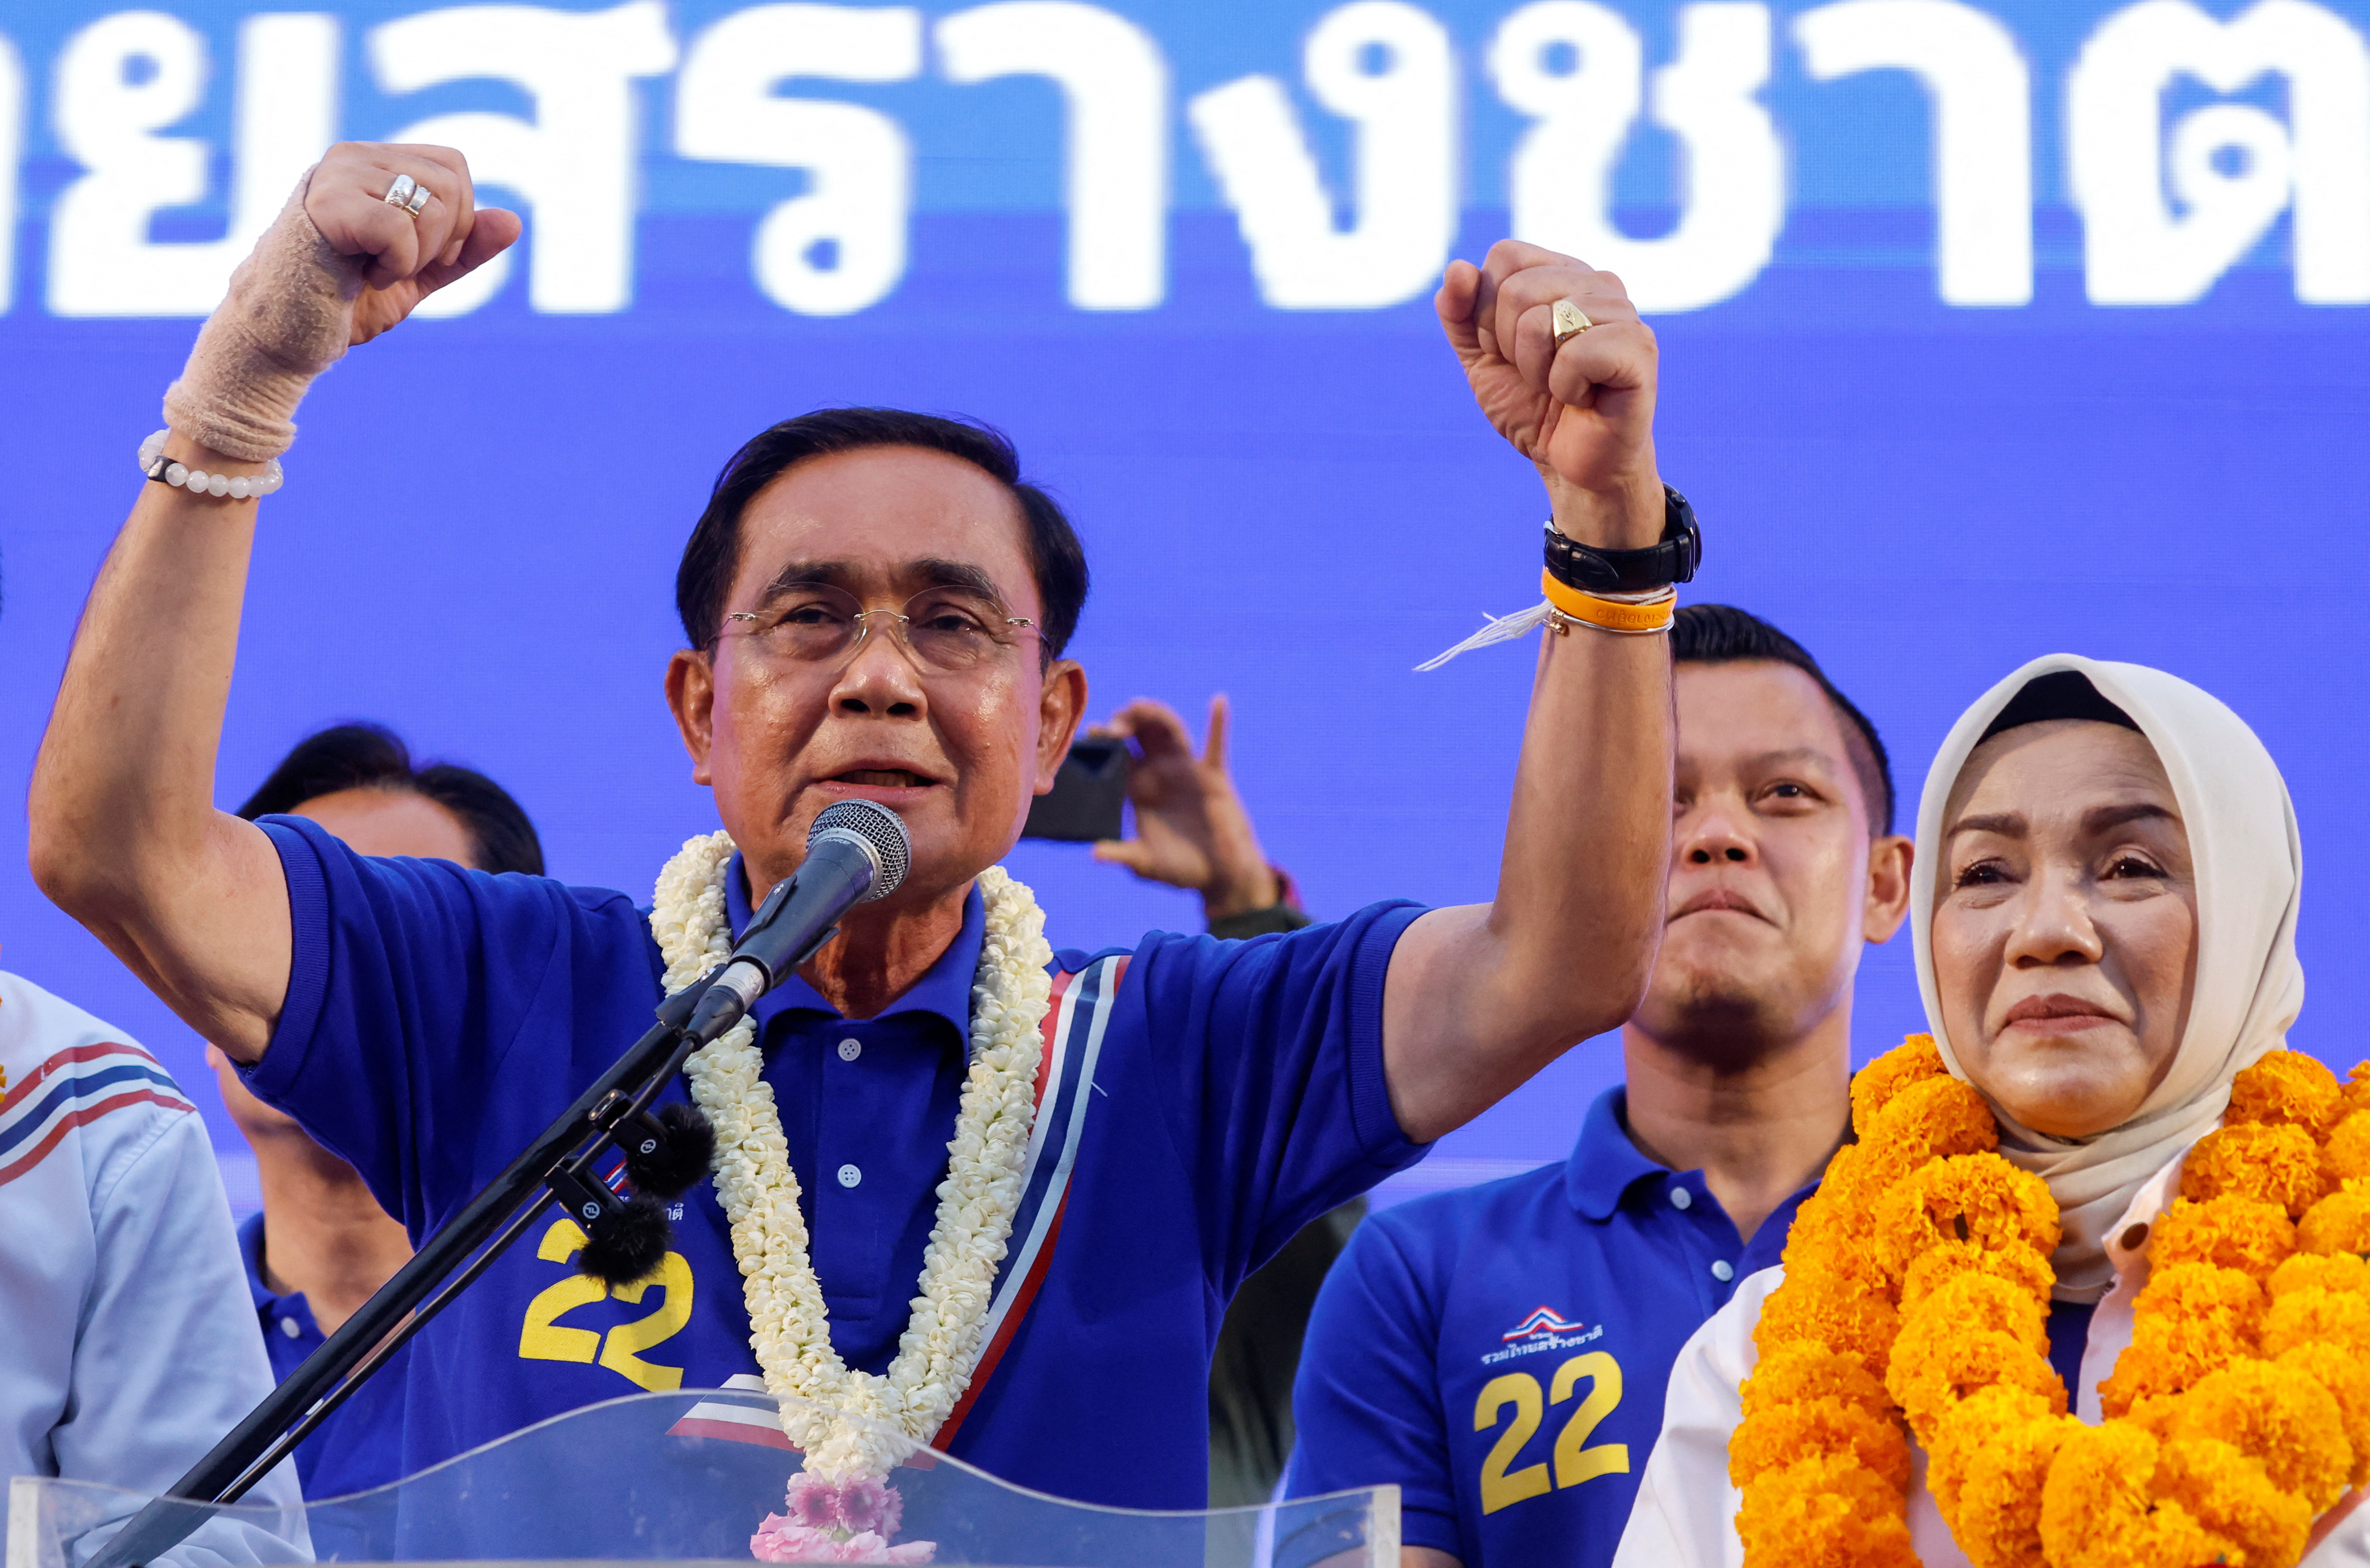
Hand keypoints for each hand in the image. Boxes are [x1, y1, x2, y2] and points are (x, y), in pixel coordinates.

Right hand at [303, 142, 520, 345]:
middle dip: (443, 241)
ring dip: (416, 256)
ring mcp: (335, 174)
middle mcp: (352, 157)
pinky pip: (399, 227)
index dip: (459, 218)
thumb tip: (514, 221)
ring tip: (374, 269)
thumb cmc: (348, 301)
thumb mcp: (420, 273)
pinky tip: (360, 275)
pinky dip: (395, 265)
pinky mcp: (324, 203)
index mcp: (374, 163)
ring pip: (429, 202)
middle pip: (449, 181)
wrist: (290, 332)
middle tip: (399, 266)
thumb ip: (464, 249)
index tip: (424, 255)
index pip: (452, 164)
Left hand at [1090, 697, 1281, 920]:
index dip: (1105, 741)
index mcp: (1138, 788)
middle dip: (1127, 721)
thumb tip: (1095, 853)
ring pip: (1171, 732)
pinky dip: (1218, 723)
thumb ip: (1123, 855)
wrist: (1218, 876)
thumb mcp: (1146, 863)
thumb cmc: (1179, 869)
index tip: (1093, 733)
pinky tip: (1217, 701)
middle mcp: (1160, 773)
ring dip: (1157, 715)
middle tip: (1115, 722)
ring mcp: (1188, 771)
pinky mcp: (1214, 777)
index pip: (1117, 755)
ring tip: (1140, 706)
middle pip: (1141, 734)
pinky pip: (1216, 746)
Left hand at [1437, 239, 1660, 547]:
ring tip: (1562, 386)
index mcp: (1562, 274)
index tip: (1511, 349)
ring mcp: (1622, 313)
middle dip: (1510, 347)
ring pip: (1541, 321)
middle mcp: (1597, 283)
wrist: (1570, 466)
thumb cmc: (1532, 407)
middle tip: (1538, 375)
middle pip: (1517, 288)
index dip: (1489, 312)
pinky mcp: (1639, 349)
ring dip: (1536, 371)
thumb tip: (1458, 268)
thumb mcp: (1481, 358)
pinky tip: (1585, 398)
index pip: (1506, 256)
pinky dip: (1565, 387)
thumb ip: (1460, 313)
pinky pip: (1575, 355)